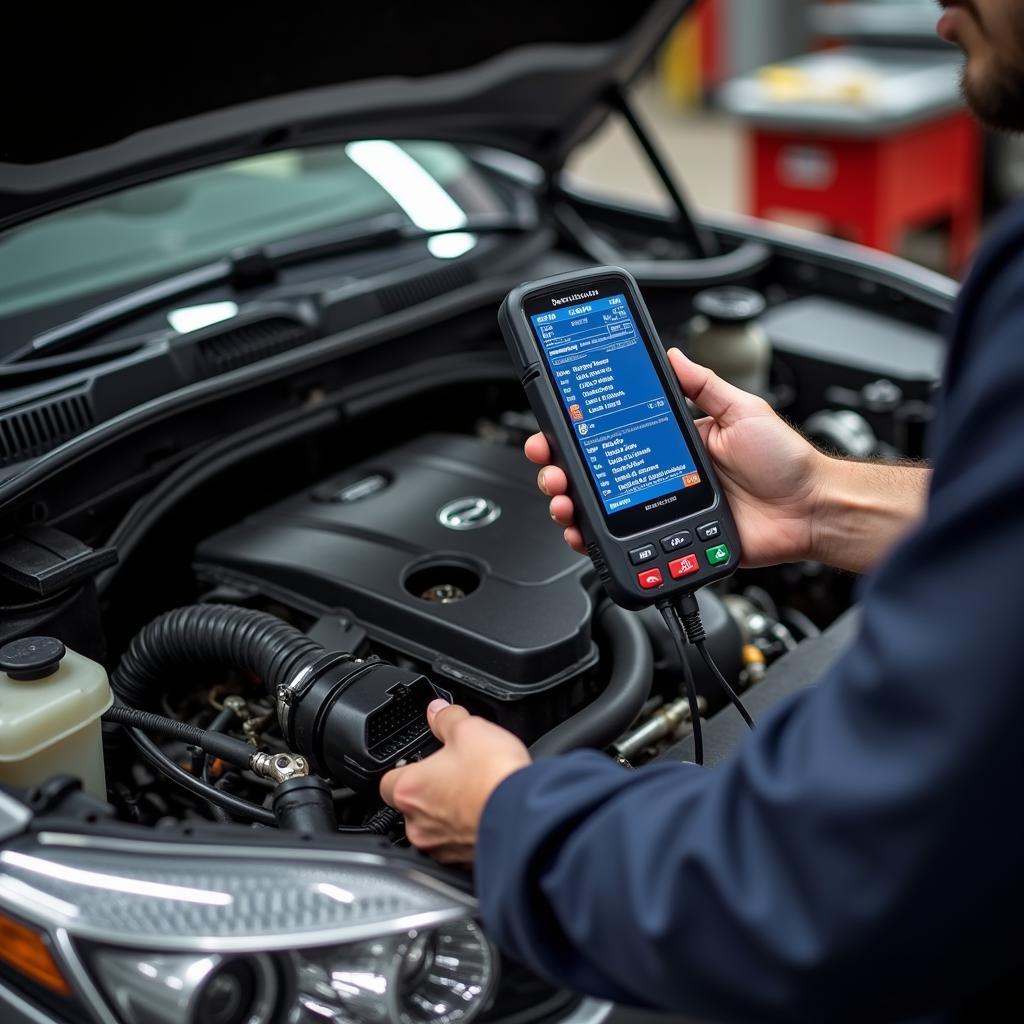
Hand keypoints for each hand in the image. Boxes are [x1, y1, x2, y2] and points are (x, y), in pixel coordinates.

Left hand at [380, 700, 530, 863]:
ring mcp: (441, 848)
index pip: (386, 781)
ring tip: (475, 794)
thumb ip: (447, 719)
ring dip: (449, 814)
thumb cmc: (493, 777)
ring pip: (435, 830)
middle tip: (455, 774)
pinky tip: (487, 813)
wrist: (525, 816)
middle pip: (411, 807)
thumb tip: (438, 710)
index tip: (421, 760)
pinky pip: (458, 846)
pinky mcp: (465, 864)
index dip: (404, 768)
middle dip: (431, 791)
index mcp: (409, 790)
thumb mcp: (469, 729)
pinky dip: (469, 831)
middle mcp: (418, 825)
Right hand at [525, 348, 827, 567]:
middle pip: (595, 476)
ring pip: (600, 512)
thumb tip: (672, 354)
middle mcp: (660, 475)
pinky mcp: (669, 540)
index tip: (555, 429)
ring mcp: (661, 510)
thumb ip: (704, 385)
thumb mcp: (743, 410)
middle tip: (551, 469)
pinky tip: (582, 534)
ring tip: (563, 500)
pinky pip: (625, 546)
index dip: (579, 433)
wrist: (809, 510)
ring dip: (570, 506)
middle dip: (561, 471)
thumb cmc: (785, 462)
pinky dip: (595, 543)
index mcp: (673, 441)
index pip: (612, 434)